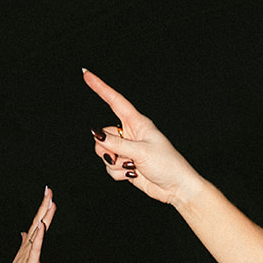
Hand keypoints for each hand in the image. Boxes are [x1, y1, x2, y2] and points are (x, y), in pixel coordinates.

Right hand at [0, 188, 55, 262]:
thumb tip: (25, 233)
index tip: (48, 196)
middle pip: (37, 222)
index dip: (43, 210)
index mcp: (27, 246)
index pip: (37, 224)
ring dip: (43, 215)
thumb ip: (26, 245)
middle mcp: (27, 246)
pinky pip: (35, 248)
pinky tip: (41, 225)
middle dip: (44, 206)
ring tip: (48, 200)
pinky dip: (39, 236)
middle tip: (48, 189)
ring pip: (37, 231)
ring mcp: (28, 254)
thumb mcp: (23, 260)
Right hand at [84, 70, 199, 207]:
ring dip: (114, 163)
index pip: (114, 101)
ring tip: (131, 166)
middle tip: (122, 156)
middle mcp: (130, 135)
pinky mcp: (125, 165)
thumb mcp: (141, 151)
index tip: (86, 74)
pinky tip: (132, 174)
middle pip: (103, 134)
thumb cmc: (167, 164)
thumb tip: (97, 136)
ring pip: (104, 152)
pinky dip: (118, 174)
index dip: (100, 87)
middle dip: (107, 148)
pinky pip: (110, 168)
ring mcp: (127, 151)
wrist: (176, 187)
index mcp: (137, 123)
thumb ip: (117, 144)